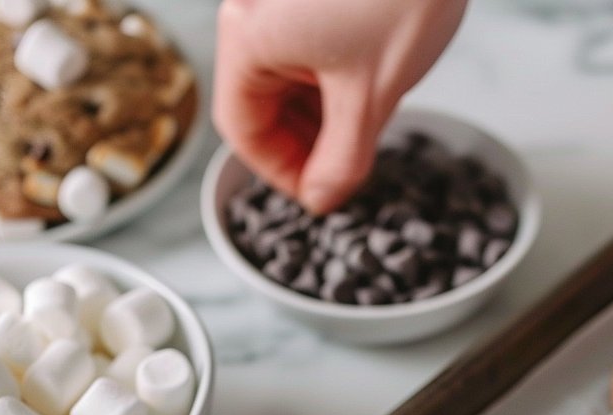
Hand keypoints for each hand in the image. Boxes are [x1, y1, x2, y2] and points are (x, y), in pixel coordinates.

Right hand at [214, 0, 467, 215]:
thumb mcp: (370, 96)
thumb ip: (341, 161)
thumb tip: (321, 199)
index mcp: (250, 37)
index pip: (242, 130)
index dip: (281, 172)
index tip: (320, 192)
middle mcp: (253, 11)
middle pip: (260, 103)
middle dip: (304, 142)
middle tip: (348, 167)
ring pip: (284, 78)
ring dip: (320, 114)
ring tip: (365, 124)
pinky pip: (303, 47)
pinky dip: (330, 80)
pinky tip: (367, 87)